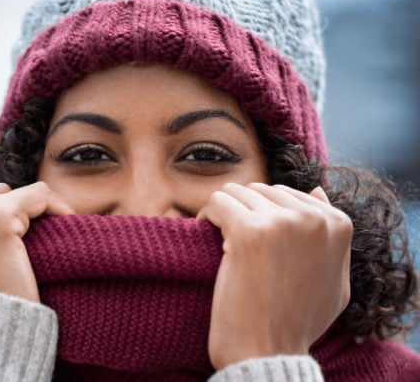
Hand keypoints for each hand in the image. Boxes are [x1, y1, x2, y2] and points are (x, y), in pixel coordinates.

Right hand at [0, 181, 72, 310]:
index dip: (8, 222)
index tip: (26, 245)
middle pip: (0, 196)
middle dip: (21, 219)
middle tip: (40, 249)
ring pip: (22, 195)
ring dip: (39, 217)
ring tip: (51, 243)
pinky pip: (39, 195)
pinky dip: (57, 208)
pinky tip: (67, 225)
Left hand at [197, 183, 351, 369]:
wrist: (268, 352)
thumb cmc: (297, 321)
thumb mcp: (334, 280)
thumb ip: (331, 237)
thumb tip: (316, 192)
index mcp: (337, 224)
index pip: (286, 195)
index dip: (263, 216)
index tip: (252, 240)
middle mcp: (312, 218)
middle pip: (260, 191)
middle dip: (243, 212)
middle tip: (231, 241)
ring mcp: (280, 223)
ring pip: (236, 193)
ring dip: (223, 213)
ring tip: (219, 239)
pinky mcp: (248, 231)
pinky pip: (216, 202)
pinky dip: (206, 216)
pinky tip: (204, 234)